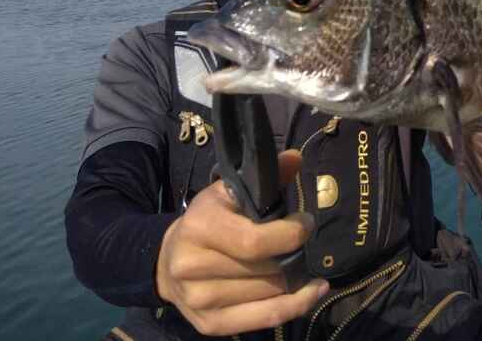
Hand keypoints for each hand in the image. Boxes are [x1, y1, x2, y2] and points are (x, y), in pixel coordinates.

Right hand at [155, 150, 327, 335]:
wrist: (167, 261)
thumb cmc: (207, 220)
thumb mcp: (228, 192)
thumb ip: (264, 177)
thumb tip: (296, 158)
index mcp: (199, 227)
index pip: (255, 241)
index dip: (290, 233)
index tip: (306, 222)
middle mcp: (194, 267)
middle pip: (266, 268)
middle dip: (294, 254)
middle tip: (302, 244)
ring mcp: (200, 300)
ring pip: (270, 293)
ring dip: (294, 279)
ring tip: (300, 264)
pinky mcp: (210, 325)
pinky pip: (266, 319)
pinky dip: (297, 305)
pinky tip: (313, 291)